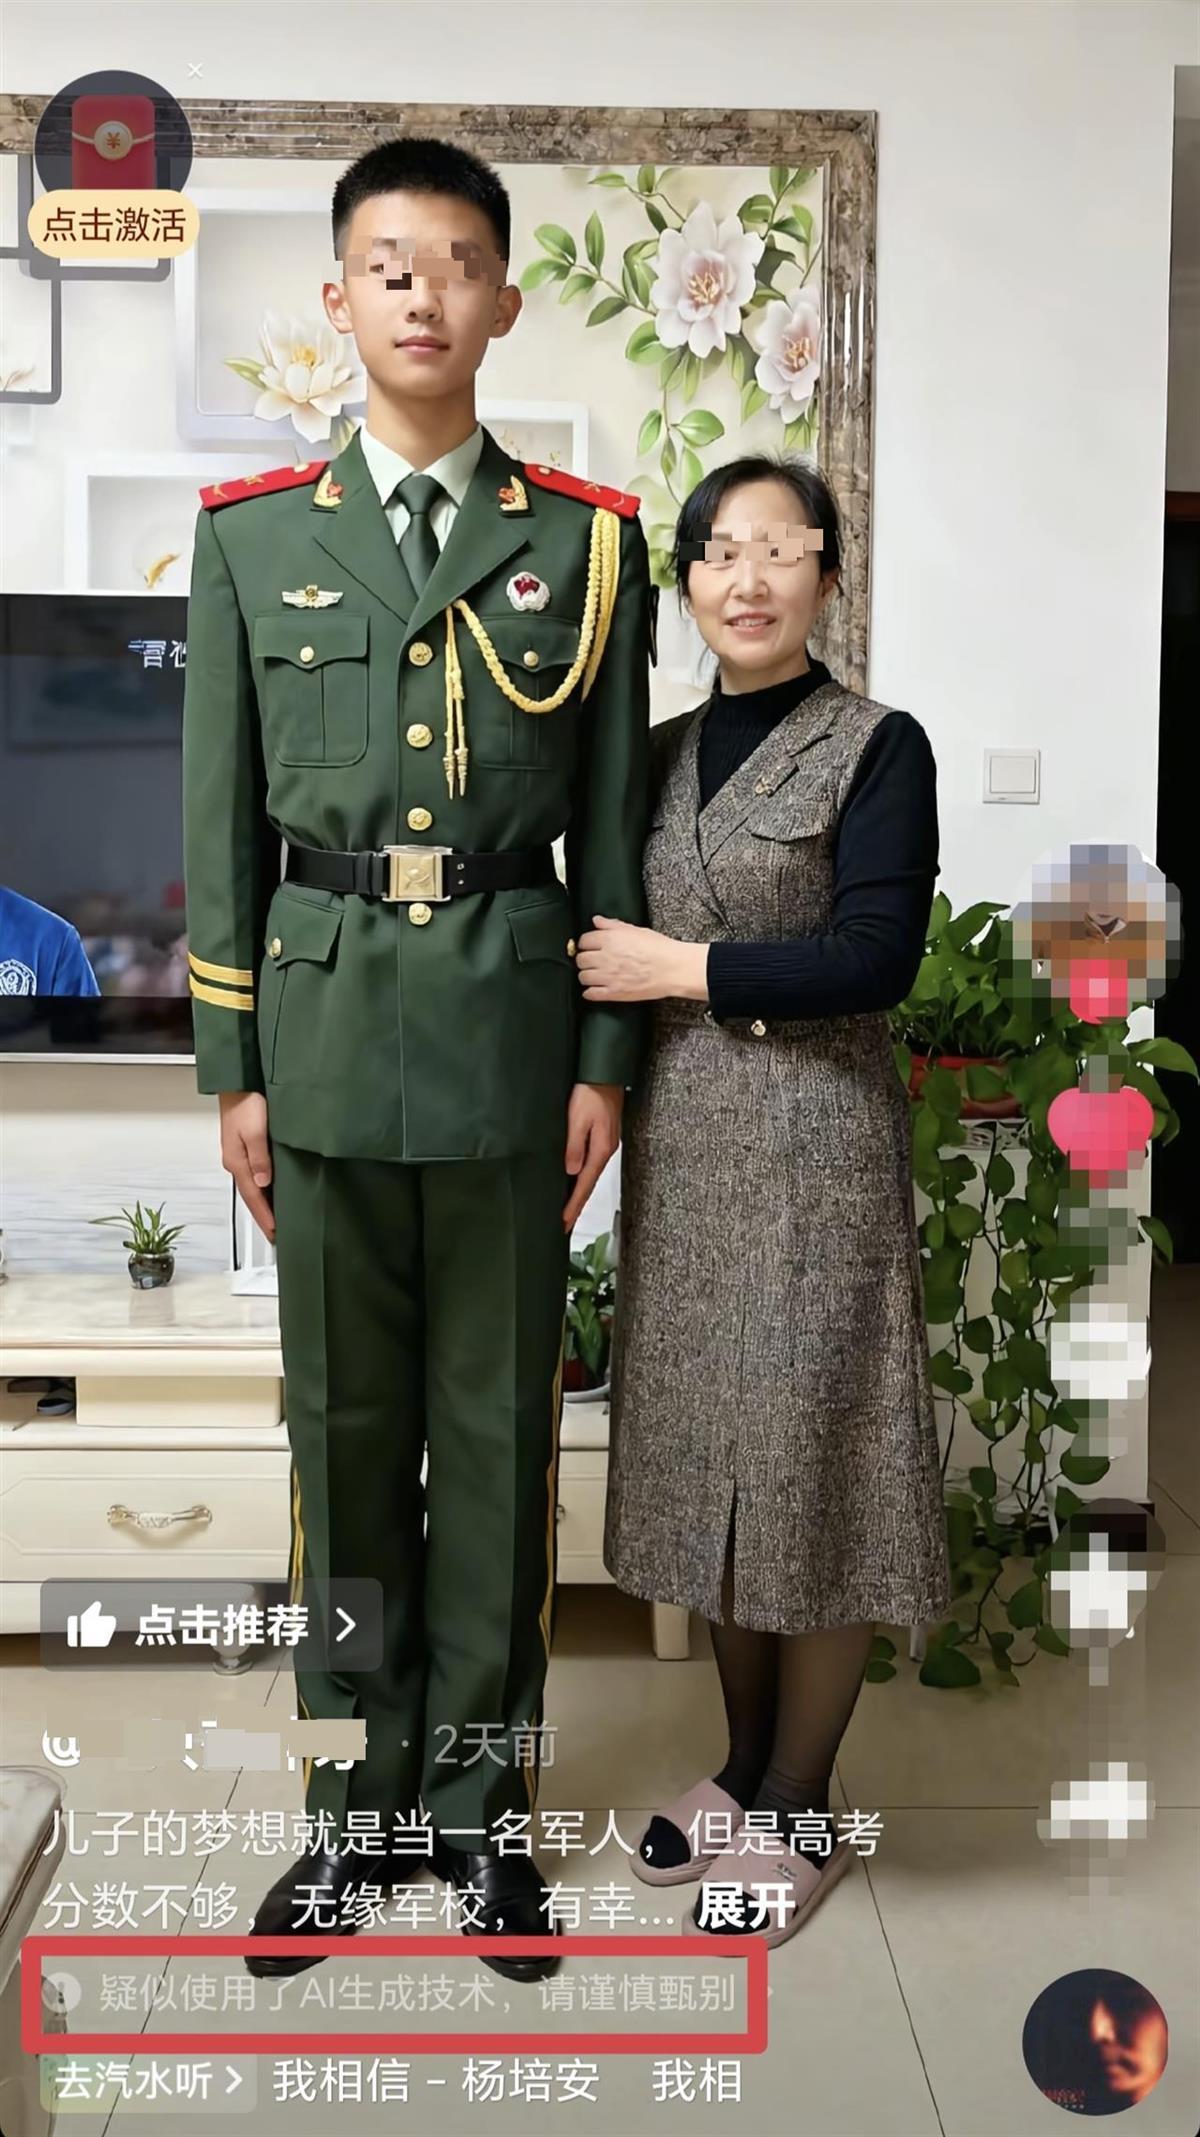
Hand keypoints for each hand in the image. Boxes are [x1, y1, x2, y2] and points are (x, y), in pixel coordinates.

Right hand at [218, 1091, 274, 1243]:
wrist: (238, 1081)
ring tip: (275, 1218)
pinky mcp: (245, 1147)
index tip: (274, 1232)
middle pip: (251, 1196)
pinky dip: (263, 1188)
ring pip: (253, 1186)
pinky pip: (255, 1175)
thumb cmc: (247, 1101)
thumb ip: (259, 1158)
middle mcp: (236, 1162)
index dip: (264, 1216)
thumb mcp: (255, 1130)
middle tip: (275, 1233)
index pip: (252, 1197)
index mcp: (236, 1161)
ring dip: (263, 1203)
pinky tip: (271, 1190)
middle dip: (263, 1215)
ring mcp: (239, 1155)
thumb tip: (262, 1183)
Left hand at [563, 1081, 623, 1231]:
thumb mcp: (578, 1119)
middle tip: (564, 1224)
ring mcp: (604, 1144)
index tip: (563, 1223)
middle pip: (588, 1184)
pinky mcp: (601, 1137)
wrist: (604, 1074)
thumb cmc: (591, 1092)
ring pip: (589, 1175)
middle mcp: (605, 1150)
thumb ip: (574, 1146)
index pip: (584, 1185)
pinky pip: (589, 1163)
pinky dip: (581, 1177)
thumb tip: (571, 1171)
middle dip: (576, 1205)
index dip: (573, 1205)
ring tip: (567, 1209)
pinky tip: (574, 1180)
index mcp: (601, 1150)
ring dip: (578, 1192)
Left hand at [577, 915, 708, 1002]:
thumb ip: (613, 925)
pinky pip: (591, 994)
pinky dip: (590, 993)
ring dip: (587, 976)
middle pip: (580, 959)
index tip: (590, 946)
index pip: (583, 940)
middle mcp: (605, 957)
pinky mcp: (613, 992)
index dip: (586, 943)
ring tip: (595, 975)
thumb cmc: (659, 948)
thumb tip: (596, 920)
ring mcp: (608, 976)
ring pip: (583, 977)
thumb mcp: (636, 930)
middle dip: (585, 960)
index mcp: (610, 939)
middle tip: (592, 961)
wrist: (673, 969)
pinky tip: (595, 989)